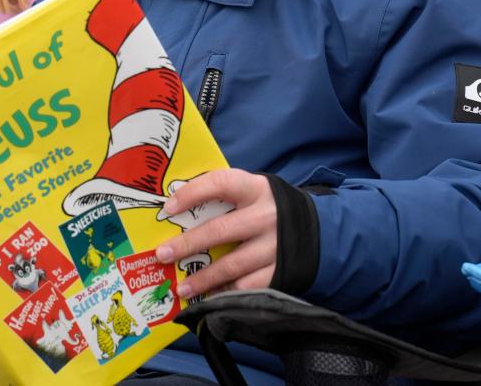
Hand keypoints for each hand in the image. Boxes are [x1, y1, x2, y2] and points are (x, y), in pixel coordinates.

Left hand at [155, 169, 277, 297]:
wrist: (318, 229)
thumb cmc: (268, 208)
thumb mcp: (252, 192)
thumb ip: (224, 196)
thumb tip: (176, 208)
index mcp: (255, 188)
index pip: (220, 183)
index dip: (192, 193)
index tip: (169, 208)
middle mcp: (266, 216)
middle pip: (220, 231)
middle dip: (187, 244)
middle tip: (163, 255)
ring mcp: (275, 246)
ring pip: (231, 265)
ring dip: (202, 278)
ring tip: (181, 286)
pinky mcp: (281, 271)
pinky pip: (247, 286)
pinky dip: (225, 293)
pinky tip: (209, 297)